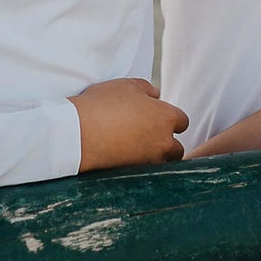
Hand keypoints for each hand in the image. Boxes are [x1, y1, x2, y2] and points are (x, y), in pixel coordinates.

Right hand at [69, 79, 188, 169]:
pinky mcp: (135, 175)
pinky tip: (126, 157)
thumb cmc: (103, 104)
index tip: (157, 117)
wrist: (78, 133)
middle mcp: (164, 142)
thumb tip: (156, 95)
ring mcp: (150, 161)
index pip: (182, 121)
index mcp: (166, 118)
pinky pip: (146, 173)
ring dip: (155, 158)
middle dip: (167, 143)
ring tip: (137, 149)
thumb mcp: (127, 85)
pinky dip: (140, 167)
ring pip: (163, 163)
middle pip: (177, 148)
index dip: (171, 119)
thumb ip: (147, 89)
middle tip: (148, 135)